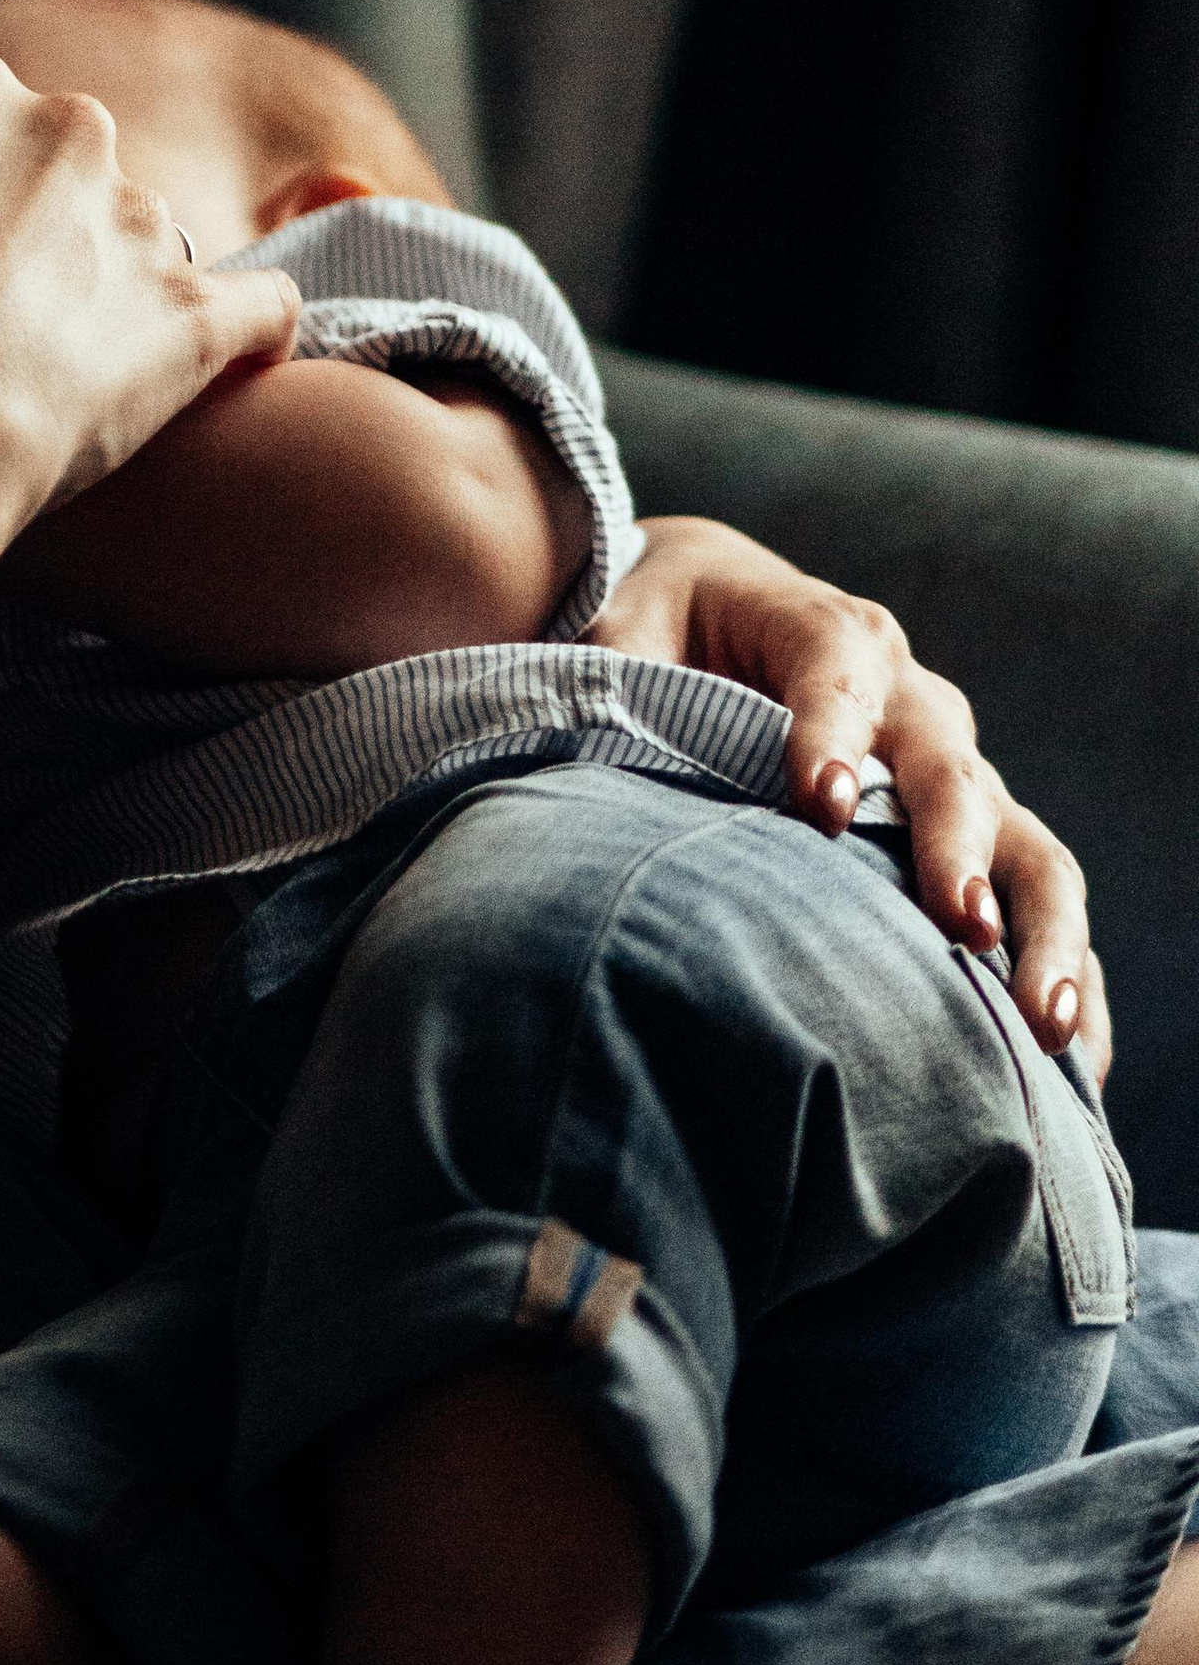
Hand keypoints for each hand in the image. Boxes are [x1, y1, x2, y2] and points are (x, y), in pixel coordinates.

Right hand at [0, 43, 301, 558]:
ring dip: (120, 300)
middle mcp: (67, 130)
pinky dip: (256, 333)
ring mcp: (139, 220)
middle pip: (80, 173)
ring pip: (151, 246)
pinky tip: (244, 361)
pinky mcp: (192, 314)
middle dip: (53, 240)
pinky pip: (262, 306)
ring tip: (63, 387)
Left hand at [592, 515, 1099, 1067]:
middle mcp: (912, 699)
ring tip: (1043, 1022)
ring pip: (1024, 842)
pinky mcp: (973, 827)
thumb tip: (587, 722)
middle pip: (947, 772)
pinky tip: (1076, 1062)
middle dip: (956, 850)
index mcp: (829, 635)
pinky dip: (1061, 969)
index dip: (829, 738)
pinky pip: (1036, 895)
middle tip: (962, 926)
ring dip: (1040, 929)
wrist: (725, 602)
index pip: (836, 679)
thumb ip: (615, 666)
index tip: (820, 807)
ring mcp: (953, 768)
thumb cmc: (672, 620)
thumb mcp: (632, 623)